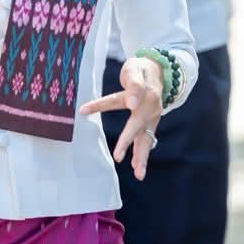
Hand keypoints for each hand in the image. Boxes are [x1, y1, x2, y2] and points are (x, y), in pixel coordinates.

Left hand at [82, 56, 164, 179]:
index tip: (84, 110)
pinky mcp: (152, 123)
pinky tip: (138, 168)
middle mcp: (149, 107)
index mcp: (141, 92)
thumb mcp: (135, 69)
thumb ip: (134, 84)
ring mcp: (153, 116)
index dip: (99, 104)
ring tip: (138, 174)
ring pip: (146, 138)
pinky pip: (147, 140)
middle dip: (127, 141)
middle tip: (117, 156)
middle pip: (137, 126)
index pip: (116, 99)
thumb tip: (133, 103)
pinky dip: (143, 154)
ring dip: (141, 156)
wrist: (159, 71)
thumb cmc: (141, 69)